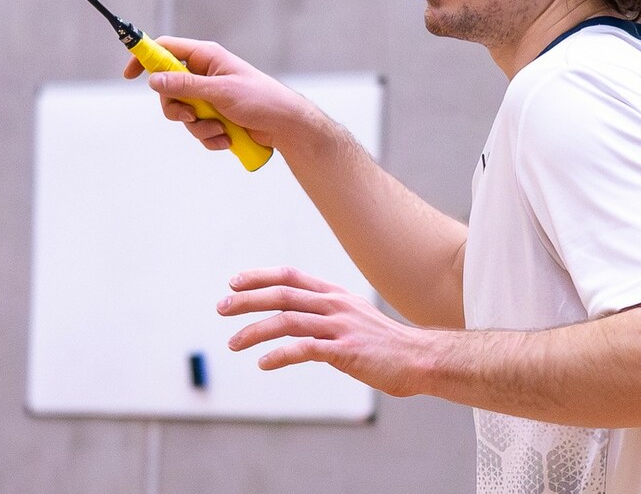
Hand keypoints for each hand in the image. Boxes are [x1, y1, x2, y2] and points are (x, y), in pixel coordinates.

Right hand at [122, 36, 311, 152]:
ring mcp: (208, 97)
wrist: (284, 126)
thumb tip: (154, 80)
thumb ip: (185, 86)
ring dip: (198, 127)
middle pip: (168, 89)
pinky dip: (209, 137)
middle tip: (192, 115)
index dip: (145, 58)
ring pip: (181, 113)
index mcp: (206, 57)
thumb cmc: (260, 99)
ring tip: (220, 130)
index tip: (130, 75)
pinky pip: (196, 129)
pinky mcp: (214, 117)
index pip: (166, 49)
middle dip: (178, 109)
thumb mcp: (220, 91)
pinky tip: (227, 139)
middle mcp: (204, 74)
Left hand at [218, 267, 438, 397]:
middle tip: (221, 308)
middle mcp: (335, 305)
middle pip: (282, 294)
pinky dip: (280, 355)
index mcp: (335, 295)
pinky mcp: (345, 351)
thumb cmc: (384, 344)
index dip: (260, 277)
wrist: (419, 359)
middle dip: (247, 300)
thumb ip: (325, 316)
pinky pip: (305, 349)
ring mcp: (340, 327)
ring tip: (233, 343)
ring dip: (255, 331)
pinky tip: (264, 363)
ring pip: (287, 321)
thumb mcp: (353, 319)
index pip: (290, 276)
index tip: (234, 283)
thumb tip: (295, 323)